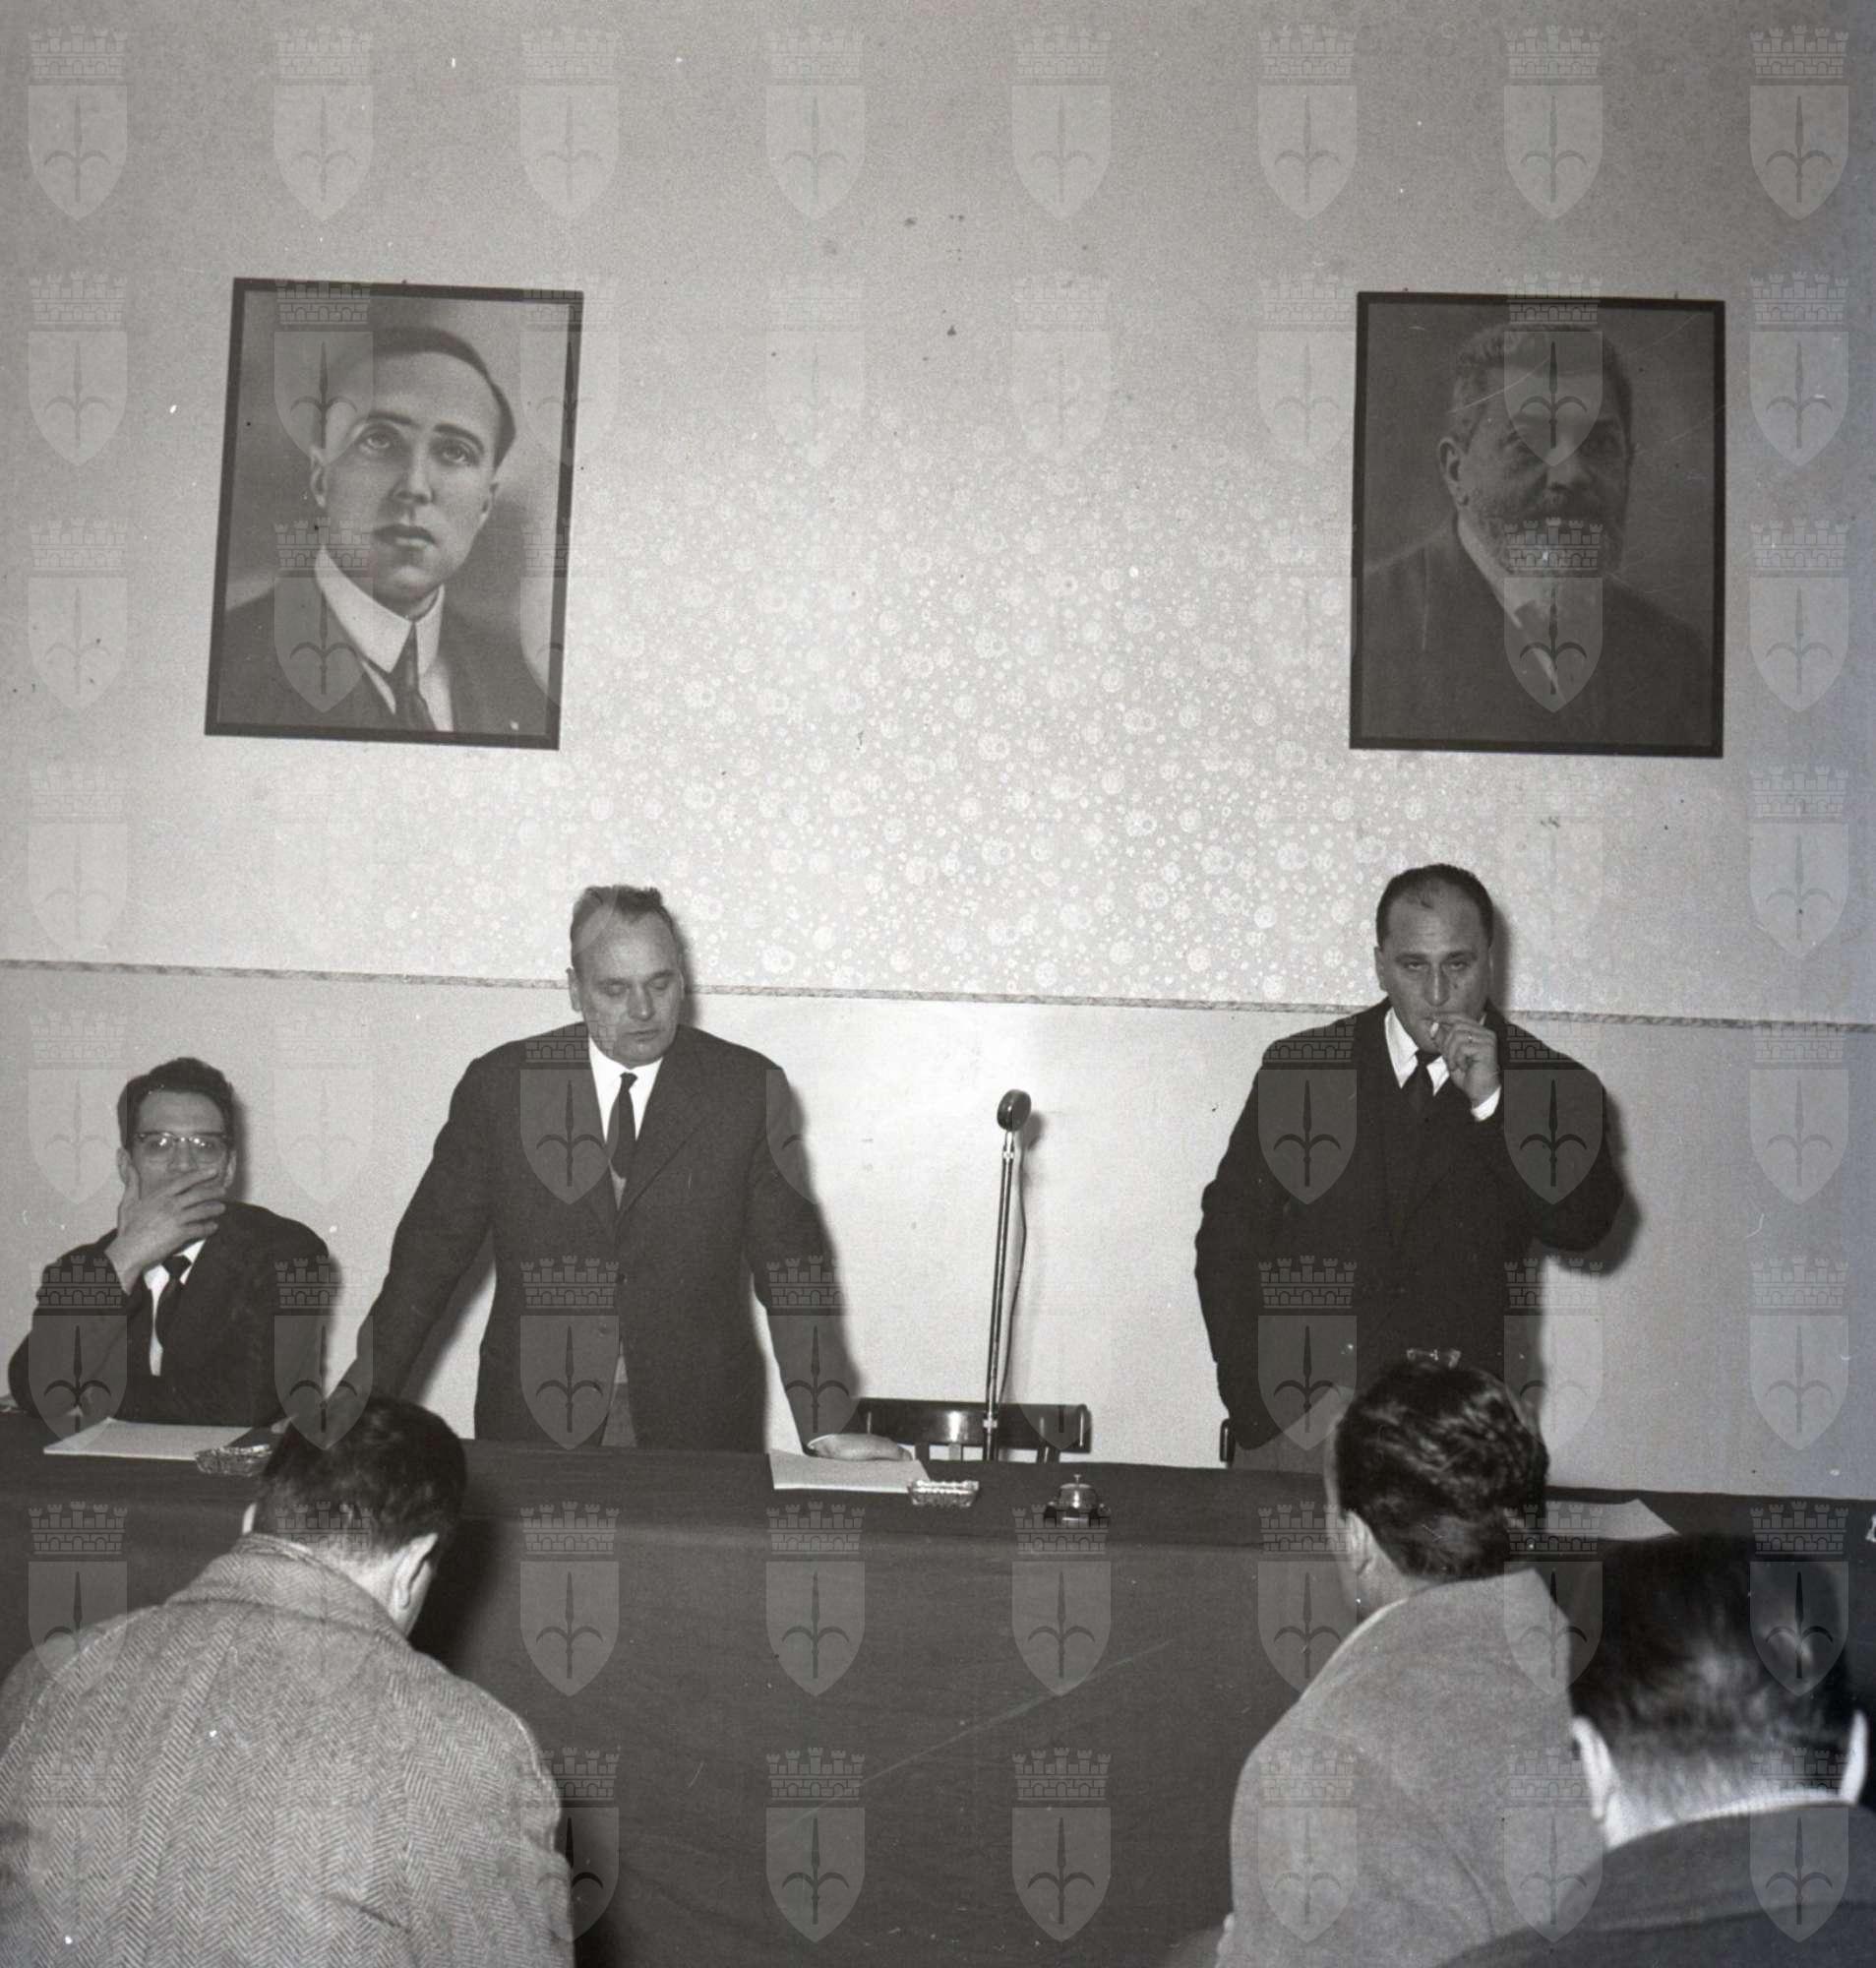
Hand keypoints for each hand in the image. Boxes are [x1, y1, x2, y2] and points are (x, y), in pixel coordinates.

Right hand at [105, 1164, 225, 1289]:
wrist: (129, 1250)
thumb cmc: (128, 1228)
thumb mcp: (128, 1203)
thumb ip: (132, 1184)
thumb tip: (130, 1166)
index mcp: (160, 1196)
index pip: (184, 1181)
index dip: (200, 1175)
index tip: (213, 1171)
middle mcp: (171, 1205)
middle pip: (198, 1195)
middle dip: (213, 1192)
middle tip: (223, 1191)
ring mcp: (177, 1219)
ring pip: (202, 1211)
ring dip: (214, 1209)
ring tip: (222, 1208)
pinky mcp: (180, 1234)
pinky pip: (200, 1229)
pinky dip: (208, 1228)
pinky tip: (213, 1227)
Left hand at [1428, 1015, 1498, 1105]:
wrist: (1480, 1092)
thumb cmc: (1467, 1075)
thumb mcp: (1450, 1054)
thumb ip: (1443, 1040)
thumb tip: (1434, 1025)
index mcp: (1479, 1032)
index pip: (1460, 1016)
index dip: (1445, 1016)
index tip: (1432, 1018)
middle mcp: (1486, 1033)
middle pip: (1456, 1025)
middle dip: (1445, 1042)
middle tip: (1447, 1058)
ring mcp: (1488, 1040)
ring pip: (1457, 1036)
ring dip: (1450, 1053)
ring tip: (1455, 1065)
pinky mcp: (1487, 1049)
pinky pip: (1462, 1047)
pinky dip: (1457, 1059)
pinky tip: (1463, 1067)